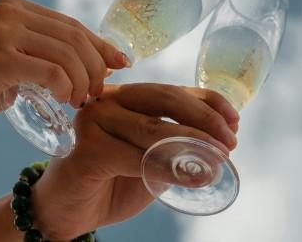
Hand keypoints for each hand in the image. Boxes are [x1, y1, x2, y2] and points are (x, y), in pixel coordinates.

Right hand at [0, 0, 128, 136]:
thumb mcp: (16, 60)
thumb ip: (47, 53)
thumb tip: (101, 60)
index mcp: (14, 5)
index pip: (70, 24)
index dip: (100, 45)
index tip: (121, 63)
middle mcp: (8, 11)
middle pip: (73, 37)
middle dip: (96, 66)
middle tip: (99, 92)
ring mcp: (2, 31)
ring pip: (67, 54)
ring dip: (83, 81)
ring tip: (81, 101)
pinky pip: (51, 72)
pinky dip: (66, 88)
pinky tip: (66, 100)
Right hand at [30, 84, 239, 238]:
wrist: (67, 211)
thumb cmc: (111, 182)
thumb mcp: (152, 159)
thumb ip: (178, 146)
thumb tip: (223, 141)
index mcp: (126, 96)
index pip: (173, 90)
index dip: (208, 102)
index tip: (235, 120)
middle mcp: (108, 100)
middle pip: (165, 99)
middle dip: (205, 119)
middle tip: (230, 142)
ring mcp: (93, 121)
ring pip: (153, 129)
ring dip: (193, 145)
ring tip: (218, 161)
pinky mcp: (86, 149)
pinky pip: (136, 158)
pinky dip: (168, 168)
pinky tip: (192, 178)